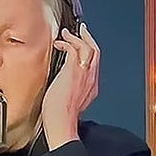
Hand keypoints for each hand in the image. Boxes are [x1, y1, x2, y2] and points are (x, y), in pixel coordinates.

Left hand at [42, 24, 100, 146]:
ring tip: (67, 34)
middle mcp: (90, 79)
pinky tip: (59, 43)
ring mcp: (84, 74)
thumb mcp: (71, 104)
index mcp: (91, 88)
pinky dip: (67, 43)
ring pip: (88, 48)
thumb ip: (71, 93)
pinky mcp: (73, 71)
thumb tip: (62, 87)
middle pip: (96, 52)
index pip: (93, 64)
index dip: (88, 52)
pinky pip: (74, 49)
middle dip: (88, 39)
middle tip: (81, 31)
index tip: (82, 45)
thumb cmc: (61, 119)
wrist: (62, 125)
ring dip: (77, 37)